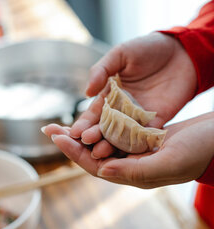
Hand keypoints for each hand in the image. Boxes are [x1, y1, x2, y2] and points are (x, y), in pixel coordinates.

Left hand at [43, 112, 213, 188]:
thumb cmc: (199, 152)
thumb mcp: (168, 162)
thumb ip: (134, 170)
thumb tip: (101, 170)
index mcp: (134, 175)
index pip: (96, 167)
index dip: (74, 153)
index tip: (56, 137)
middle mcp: (132, 167)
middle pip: (93, 156)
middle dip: (71, 143)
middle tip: (50, 128)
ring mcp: (137, 154)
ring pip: (102, 145)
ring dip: (83, 134)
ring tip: (64, 122)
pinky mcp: (143, 140)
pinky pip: (115, 134)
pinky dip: (101, 126)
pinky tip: (91, 116)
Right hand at [62, 32, 196, 159]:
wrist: (181, 52)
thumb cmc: (148, 49)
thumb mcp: (120, 54)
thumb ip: (102, 70)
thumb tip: (86, 92)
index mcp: (110, 95)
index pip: (94, 113)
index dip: (84, 123)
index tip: (73, 133)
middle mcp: (121, 111)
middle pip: (105, 128)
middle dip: (94, 136)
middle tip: (84, 143)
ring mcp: (138, 119)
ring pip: (121, 136)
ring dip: (110, 144)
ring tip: (99, 151)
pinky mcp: (155, 124)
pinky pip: (143, 137)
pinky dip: (133, 145)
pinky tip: (124, 153)